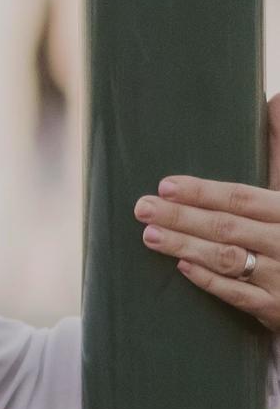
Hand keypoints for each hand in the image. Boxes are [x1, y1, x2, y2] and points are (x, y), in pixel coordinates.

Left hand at [137, 94, 279, 333]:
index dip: (203, 192)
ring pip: (229, 260)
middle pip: (228, 228)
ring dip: (186, 246)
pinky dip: (210, 281)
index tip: (165, 185)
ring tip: (150, 235)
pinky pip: (238, 295)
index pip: (243, 198)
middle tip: (142, 208)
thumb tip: (276, 100)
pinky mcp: (276, 309)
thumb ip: (279, 150)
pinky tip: (182, 267)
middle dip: (182, 217)